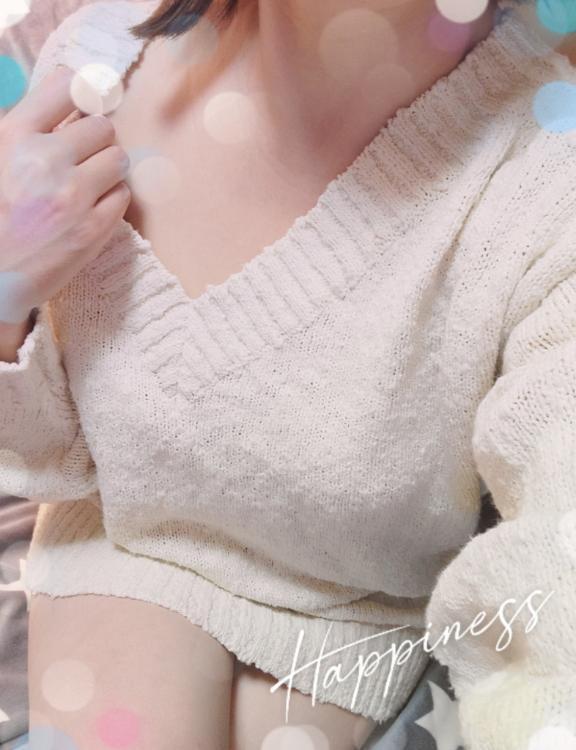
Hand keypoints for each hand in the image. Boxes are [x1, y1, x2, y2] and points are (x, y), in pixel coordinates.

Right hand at [0, 65, 130, 323]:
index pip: (68, 86)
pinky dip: (112, 196)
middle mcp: (45, 159)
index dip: (80, 94)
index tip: (82, 107)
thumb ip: (26, 125)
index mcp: (13, 134)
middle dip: (96, 139)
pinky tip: (92, 206)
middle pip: (102, 126)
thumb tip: (70, 89)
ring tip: (89, 182)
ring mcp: (73, 196)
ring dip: (109, 167)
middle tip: (83, 156)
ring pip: (119, 158)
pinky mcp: (93, 229)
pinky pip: (123, 194)